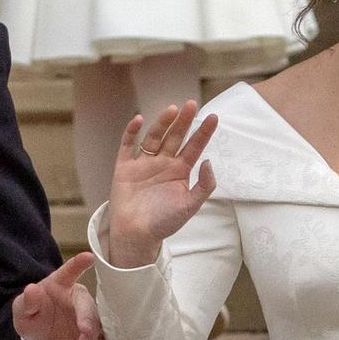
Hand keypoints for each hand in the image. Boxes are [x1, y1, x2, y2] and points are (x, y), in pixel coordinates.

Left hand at [12, 251, 104, 339]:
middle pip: (87, 304)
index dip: (78, 263)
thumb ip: (27, 302)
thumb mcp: (22, 311)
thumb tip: (31, 289)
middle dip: (88, 319)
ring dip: (93, 337)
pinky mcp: (93, 332)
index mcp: (60, 284)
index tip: (89, 256)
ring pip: (98, 323)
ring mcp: (87, 315)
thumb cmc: (32, 316)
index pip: (69, 271)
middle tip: (84, 332)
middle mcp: (77, 297)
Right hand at [106, 101, 218, 268]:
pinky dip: (131, 132)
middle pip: (175, 137)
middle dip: (183, 121)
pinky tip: (138, 120)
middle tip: (191, 104)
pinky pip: (127, 145)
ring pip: (154, 137)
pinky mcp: (125, 167)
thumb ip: (203, 186)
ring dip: (162, 123)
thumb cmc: (164, 223)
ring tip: (172, 109)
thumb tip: (208, 161)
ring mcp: (143, 163)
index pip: (194, 147)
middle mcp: (163, 163)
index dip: (203, 132)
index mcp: (180, 171)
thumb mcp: (190, 206)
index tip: (213, 117)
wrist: (136, 236)